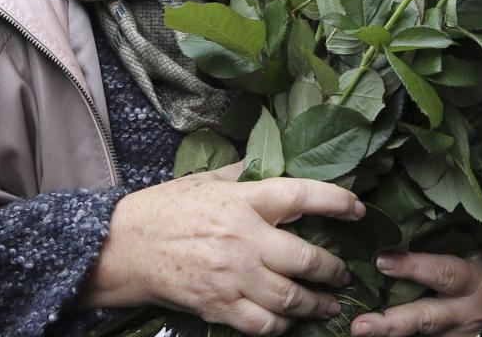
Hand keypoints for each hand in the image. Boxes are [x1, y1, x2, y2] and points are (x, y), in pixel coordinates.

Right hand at [83, 163, 363, 333]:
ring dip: (317, 304)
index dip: (335, 201)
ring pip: (291, 298)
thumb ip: (242, 174)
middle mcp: (243, 239)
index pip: (300, 195)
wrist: (124, 248)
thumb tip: (271, 162)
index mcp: (241, 201)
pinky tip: (290, 322)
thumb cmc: (164, 208)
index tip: (357, 208)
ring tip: (328, 304)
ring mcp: (233, 277)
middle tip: (343, 273)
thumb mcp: (205, 180)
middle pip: (305, 259)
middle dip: (333, 269)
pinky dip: (283, 326)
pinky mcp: (220, 306)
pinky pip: (264, 325)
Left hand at [349, 249, 481, 336]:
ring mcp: (455, 333)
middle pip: (427, 317)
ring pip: (421, 334)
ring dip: (388, 335)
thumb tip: (388, 229)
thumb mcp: (462, 248)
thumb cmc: (468, 260)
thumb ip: (432, 241)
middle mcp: (464, 310)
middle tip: (360, 326)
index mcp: (470, 278)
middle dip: (392, 322)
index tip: (381, 261)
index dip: (413, 267)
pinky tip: (371, 336)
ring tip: (361, 332)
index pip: (443, 272)